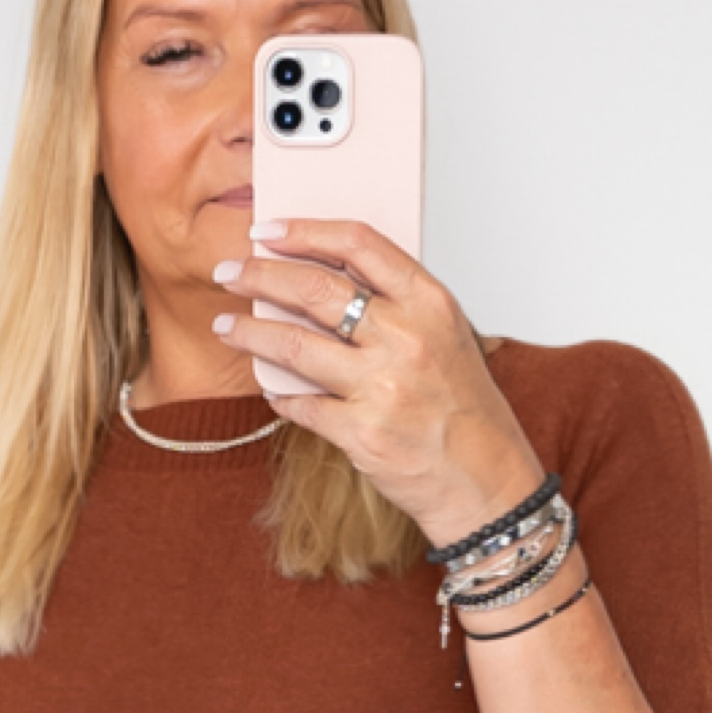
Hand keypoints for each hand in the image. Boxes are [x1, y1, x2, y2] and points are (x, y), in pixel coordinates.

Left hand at [209, 219, 544, 549]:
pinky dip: (280, 394)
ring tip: (226, 325)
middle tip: (229, 273)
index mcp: (429, 301)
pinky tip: (271, 388)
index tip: (268, 231)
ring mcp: (382, 386)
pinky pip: (301, 404)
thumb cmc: (465, 408)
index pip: (357, 244)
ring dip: (250, 332)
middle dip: (259, 276)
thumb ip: (396, 302)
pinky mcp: (362, 433)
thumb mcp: (446, 335)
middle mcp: (405, 337)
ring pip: (294, 345)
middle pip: (315, 289)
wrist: (485, 481)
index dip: (304, 232)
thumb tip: (328, 276)